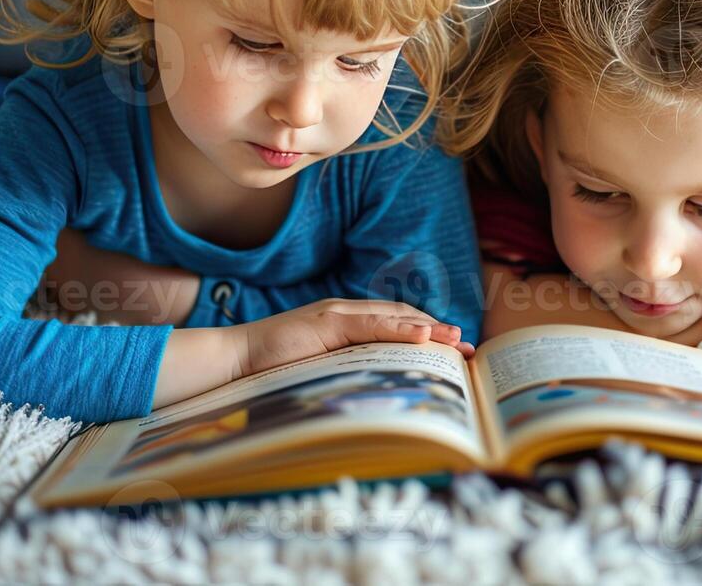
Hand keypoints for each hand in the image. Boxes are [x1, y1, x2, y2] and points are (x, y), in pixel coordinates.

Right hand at [228, 299, 474, 380]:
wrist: (235, 358)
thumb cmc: (272, 369)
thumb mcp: (318, 368)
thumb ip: (345, 368)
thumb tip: (376, 387)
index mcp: (344, 323)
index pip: (393, 323)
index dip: (425, 331)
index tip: (452, 347)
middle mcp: (344, 312)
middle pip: (400, 317)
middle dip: (435, 330)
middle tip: (466, 345)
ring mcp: (336, 314)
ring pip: (391, 317)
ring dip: (427, 328)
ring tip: (455, 340)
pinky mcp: (326, 322)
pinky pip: (370, 324)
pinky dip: (398, 329)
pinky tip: (421, 337)